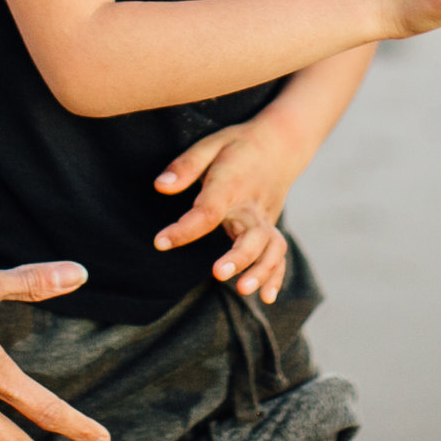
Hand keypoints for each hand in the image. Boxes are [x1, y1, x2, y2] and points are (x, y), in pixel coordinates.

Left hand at [152, 116, 300, 302]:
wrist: (280, 142)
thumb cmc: (237, 144)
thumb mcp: (209, 144)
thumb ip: (184, 166)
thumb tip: (160, 186)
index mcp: (231, 184)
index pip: (208, 210)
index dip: (185, 229)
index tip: (160, 242)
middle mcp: (251, 205)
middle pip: (251, 235)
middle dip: (238, 257)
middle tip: (217, 274)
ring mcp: (265, 218)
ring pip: (271, 247)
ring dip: (260, 270)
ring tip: (242, 290)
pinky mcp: (271, 226)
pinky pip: (279, 254)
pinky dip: (276, 276)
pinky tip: (265, 297)